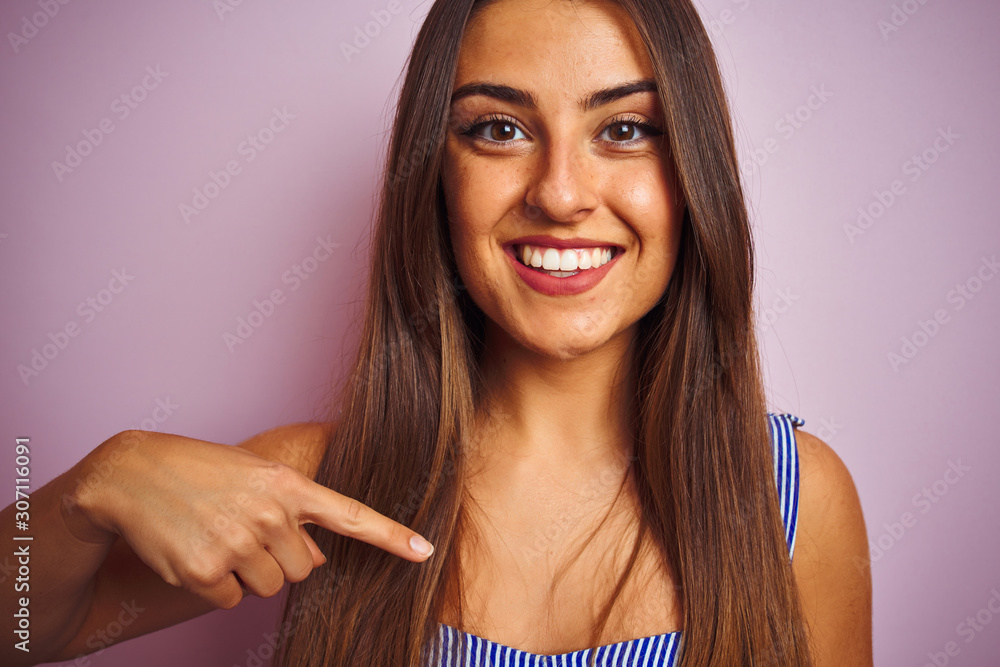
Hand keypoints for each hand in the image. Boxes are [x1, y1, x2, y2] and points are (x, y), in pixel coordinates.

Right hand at [63, 429, 434, 608]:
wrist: (131, 475)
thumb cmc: (200, 471)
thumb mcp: (255, 474)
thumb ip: (292, 510)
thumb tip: (316, 560)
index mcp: (288, 485)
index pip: (351, 514)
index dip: (391, 536)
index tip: (425, 550)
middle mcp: (270, 514)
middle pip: (304, 569)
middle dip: (280, 558)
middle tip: (245, 530)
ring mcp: (239, 543)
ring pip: (270, 587)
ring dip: (249, 573)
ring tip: (218, 536)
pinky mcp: (207, 571)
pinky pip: (233, 600)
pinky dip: (218, 586)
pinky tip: (196, 553)